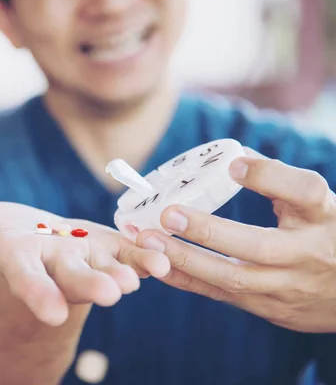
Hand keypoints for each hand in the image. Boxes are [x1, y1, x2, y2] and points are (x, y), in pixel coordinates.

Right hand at [0, 200, 169, 325]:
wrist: (38, 245)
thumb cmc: (2, 235)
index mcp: (21, 260)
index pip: (24, 278)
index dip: (35, 293)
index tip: (50, 313)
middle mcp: (56, 266)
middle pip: (72, 278)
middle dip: (90, 286)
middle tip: (113, 294)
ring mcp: (87, 258)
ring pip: (108, 267)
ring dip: (127, 270)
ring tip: (147, 273)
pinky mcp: (111, 246)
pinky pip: (131, 250)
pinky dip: (147, 251)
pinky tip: (163, 252)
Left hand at [135, 154, 335, 332]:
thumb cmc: (326, 235)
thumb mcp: (315, 204)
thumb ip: (277, 179)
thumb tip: (232, 157)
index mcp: (324, 216)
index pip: (304, 191)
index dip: (268, 177)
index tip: (232, 165)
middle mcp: (308, 254)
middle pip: (258, 246)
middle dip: (208, 232)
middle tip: (168, 214)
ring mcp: (288, 287)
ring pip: (233, 279)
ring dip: (186, 259)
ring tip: (148, 241)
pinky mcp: (270, 309)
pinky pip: (222, 295)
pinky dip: (187, 280)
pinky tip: (157, 265)